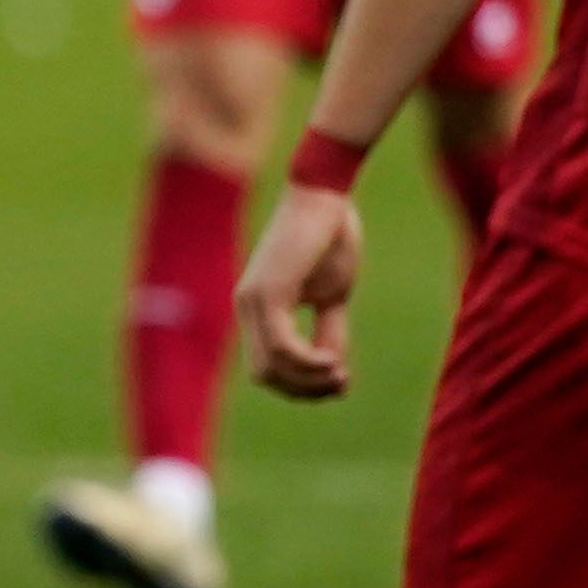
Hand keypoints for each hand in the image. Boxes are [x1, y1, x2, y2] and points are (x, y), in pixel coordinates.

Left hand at [237, 183, 364, 400]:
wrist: (326, 196)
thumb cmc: (330, 239)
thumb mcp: (332, 296)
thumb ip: (328, 333)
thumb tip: (334, 373)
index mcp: (257, 309)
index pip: (266, 368)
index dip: (300, 386)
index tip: (339, 383)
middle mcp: (246, 307)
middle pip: (265, 375)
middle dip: (304, 390)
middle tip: (341, 382)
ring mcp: (253, 300)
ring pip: (272, 366)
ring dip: (310, 380)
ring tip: (340, 372)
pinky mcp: (268, 291)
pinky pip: (282, 347)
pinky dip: (308, 363)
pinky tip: (333, 362)